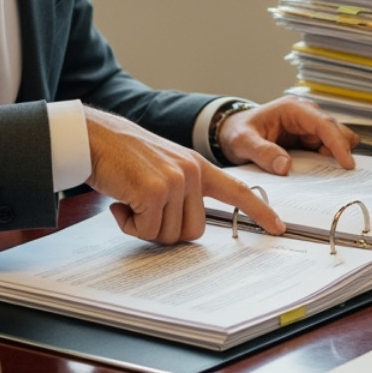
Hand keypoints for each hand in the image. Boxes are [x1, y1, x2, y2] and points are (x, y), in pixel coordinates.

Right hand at [83, 108, 284, 243]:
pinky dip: (129, 224)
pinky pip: (146, 231)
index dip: (259, 211)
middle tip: (144, 210)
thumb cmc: (123, 157)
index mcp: (198, 166)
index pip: (237, 191)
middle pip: (193, 231)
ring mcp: (174, 181)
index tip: (278, 227)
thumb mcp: (164, 167)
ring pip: (169, 235)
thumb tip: (188, 227)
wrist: (94, 137)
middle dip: (166, 230)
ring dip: (144, 227)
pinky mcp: (153, 191)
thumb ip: (183, 190)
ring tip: (130, 200)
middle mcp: (191, 172)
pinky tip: (120, 202)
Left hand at [217, 95, 358, 174]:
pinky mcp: (308, 140)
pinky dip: (328, 162)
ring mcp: (308, 127)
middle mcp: (305, 114)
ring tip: (331, 177)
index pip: (324, 123)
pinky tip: (323, 175)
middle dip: (342, 150)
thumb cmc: (237, 131)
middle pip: (337, 130)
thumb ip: (262, 152)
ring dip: (336, 157)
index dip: (338, 143)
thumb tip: (285, 166)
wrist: (230, 132)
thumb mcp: (242, 142)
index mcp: (293, 109)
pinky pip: (326, 151)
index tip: (347, 163)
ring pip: (336, 140)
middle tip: (340, 175)